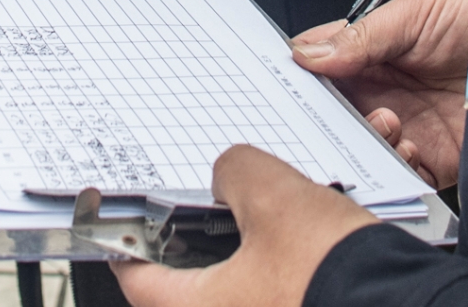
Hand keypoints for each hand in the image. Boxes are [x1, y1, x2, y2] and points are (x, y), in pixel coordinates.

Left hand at [114, 146, 375, 306]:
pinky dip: (280, 276)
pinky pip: (275, 300)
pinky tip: (304, 248)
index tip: (132, 222)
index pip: (136, 280)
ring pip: (237, 293)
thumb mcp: (276, 198)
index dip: (132, 241)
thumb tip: (230, 174)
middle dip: (200, 244)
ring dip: (248, 258)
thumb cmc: (336, 276)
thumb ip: (236, 174)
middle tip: (211, 210)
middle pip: (188, 287)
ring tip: (270, 222)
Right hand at [286, 0, 467, 187]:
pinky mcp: (434, 153)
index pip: (319, 66)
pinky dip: (398, 167)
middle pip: (333, 115)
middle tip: (336, 114)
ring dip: (367, 142)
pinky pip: (403, 172)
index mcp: (367, 51)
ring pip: (363, 147)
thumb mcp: (412, 12)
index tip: (289, 88)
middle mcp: (381, 90)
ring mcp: (406, 122)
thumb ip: (361, 37)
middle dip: (328, 121)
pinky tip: (409, 146)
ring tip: (389, 121)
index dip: (300, 78)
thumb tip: (309, 55)